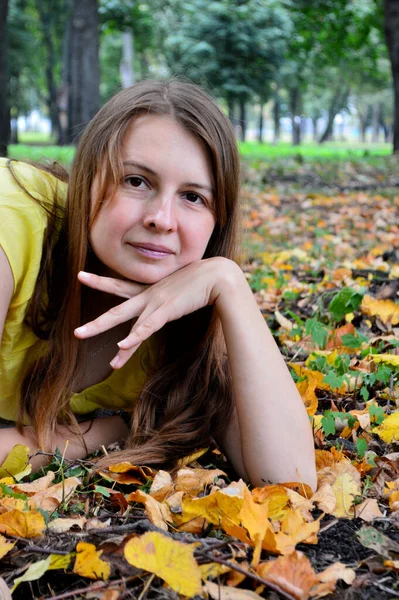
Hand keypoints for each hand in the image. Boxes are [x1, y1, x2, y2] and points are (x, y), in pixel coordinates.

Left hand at [75, 257, 239, 368]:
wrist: (217, 275)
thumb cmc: (203, 280)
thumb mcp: (181, 285)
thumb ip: (172, 292)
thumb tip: (172, 294)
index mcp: (151, 290)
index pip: (120, 286)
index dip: (100, 281)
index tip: (80, 276)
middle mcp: (148, 296)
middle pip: (116, 310)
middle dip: (96, 324)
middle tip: (75, 332)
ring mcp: (156, 303)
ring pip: (128, 323)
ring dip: (112, 338)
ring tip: (98, 352)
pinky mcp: (167, 310)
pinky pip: (147, 327)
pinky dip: (135, 337)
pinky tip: (122, 346)